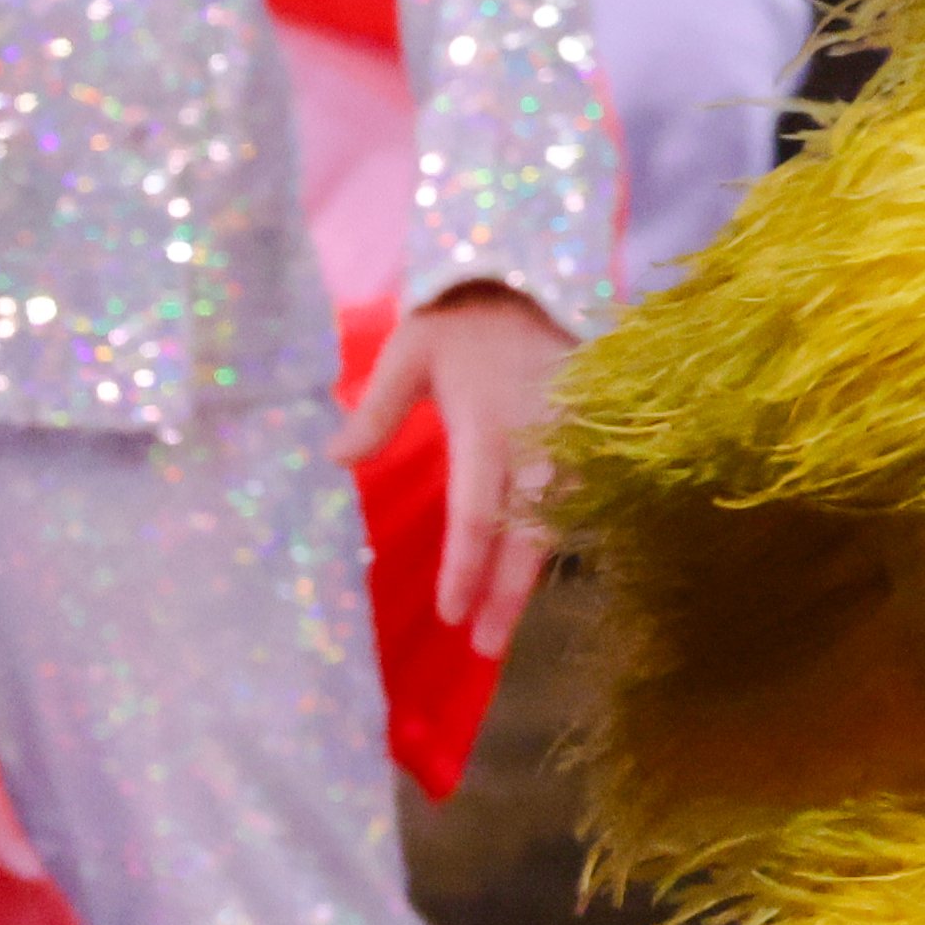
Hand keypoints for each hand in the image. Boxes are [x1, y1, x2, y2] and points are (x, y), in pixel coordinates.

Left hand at [353, 283, 576, 664]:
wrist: (534, 277)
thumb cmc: (462, 319)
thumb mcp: (410, 351)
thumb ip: (376, 410)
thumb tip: (334, 461)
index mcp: (488, 424)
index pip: (478, 512)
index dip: (466, 568)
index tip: (449, 614)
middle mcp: (537, 442)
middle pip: (528, 534)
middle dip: (508, 595)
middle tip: (485, 647)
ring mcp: (571, 442)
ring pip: (560, 523)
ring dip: (535, 576)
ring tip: (508, 625)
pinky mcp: (591, 438)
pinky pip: (580, 502)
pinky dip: (560, 541)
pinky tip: (541, 572)